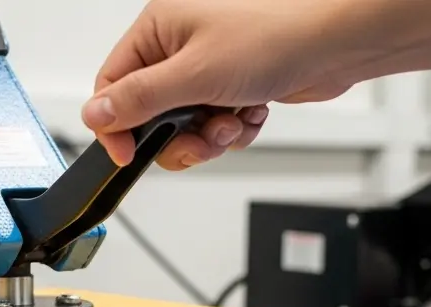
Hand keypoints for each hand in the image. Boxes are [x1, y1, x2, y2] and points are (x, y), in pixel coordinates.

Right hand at [82, 0, 366, 169]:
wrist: (336, 43)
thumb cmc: (275, 36)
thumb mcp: (193, 75)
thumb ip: (138, 99)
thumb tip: (94, 115)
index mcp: (159, 26)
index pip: (114, 84)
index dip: (118, 125)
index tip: (128, 155)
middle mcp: (180, 43)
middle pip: (152, 111)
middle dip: (178, 134)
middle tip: (200, 137)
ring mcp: (209, 64)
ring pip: (186, 124)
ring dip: (209, 135)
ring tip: (233, 122)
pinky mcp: (235, 83)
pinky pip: (215, 122)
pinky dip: (233, 128)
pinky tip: (253, 113)